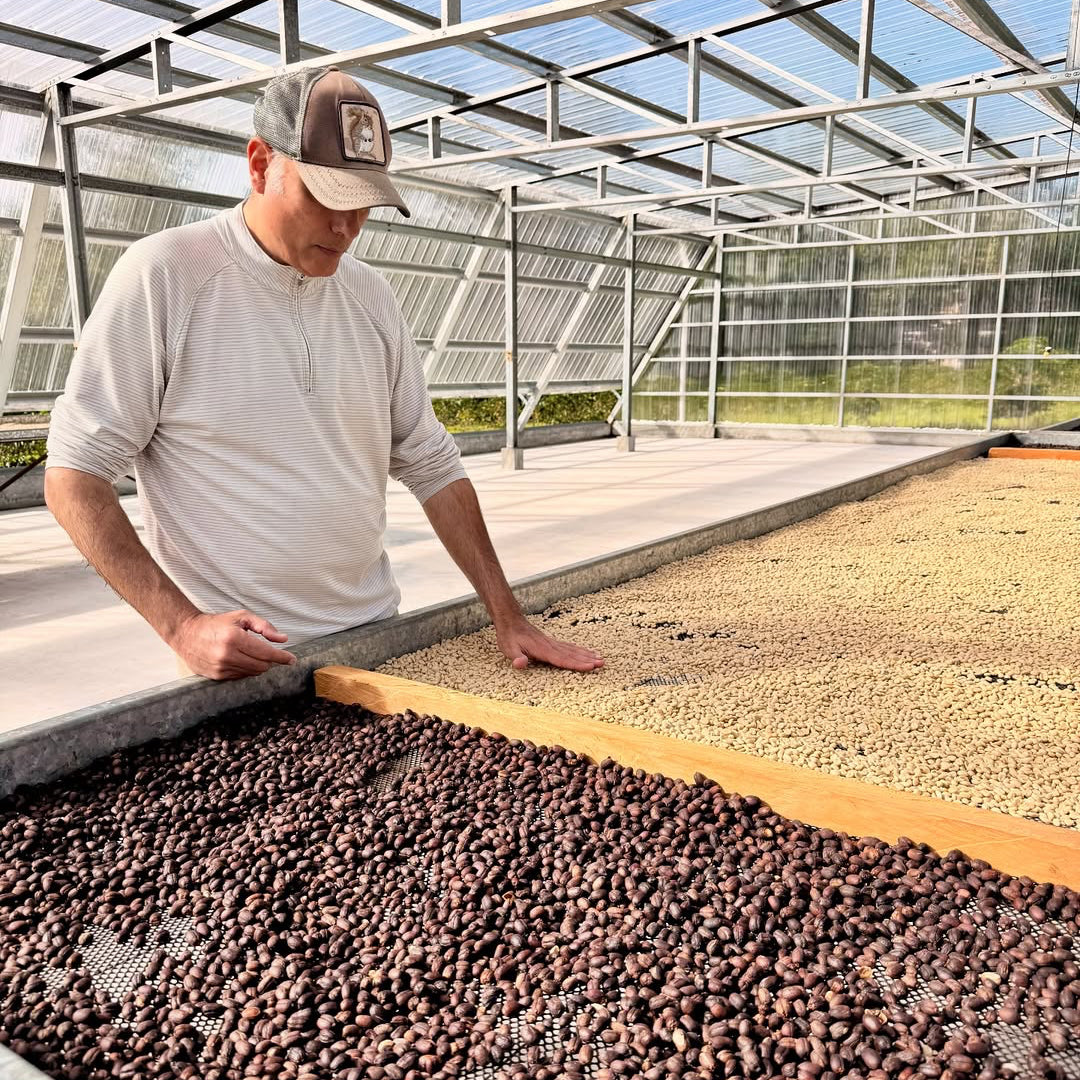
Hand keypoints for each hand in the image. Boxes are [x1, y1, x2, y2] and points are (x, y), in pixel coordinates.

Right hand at [170, 610, 296, 679]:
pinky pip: (240, 677)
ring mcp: (221, 668)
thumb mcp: (241, 617)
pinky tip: (240, 659)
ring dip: (258, 665)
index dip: (282, 657)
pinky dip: (246, 669)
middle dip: (270, 660)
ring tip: (251, 653)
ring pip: (252, 673)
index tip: (292, 659)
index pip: (266, 653)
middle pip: (262, 666)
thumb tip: (283, 639)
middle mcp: (227, 655)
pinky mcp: (216, 676)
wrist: (186, 633)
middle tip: (269, 653)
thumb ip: (264, 626)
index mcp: (235, 638)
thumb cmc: (216, 623)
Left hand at [495, 616, 603, 671]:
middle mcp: (550, 645)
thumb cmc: (509, 637)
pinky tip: (587, 652)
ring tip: (600, 658)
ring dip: (586, 654)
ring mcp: (552, 643)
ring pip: (572, 649)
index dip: (576, 664)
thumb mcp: (508, 649)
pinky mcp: (551, 642)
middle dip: (587, 659)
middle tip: (602, 663)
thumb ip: (516, 657)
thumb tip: (521, 664)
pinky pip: (568, 646)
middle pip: (571, 654)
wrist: (510, 620)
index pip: (562, 659)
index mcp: (542, 649)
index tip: (590, 666)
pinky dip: (579, 649)